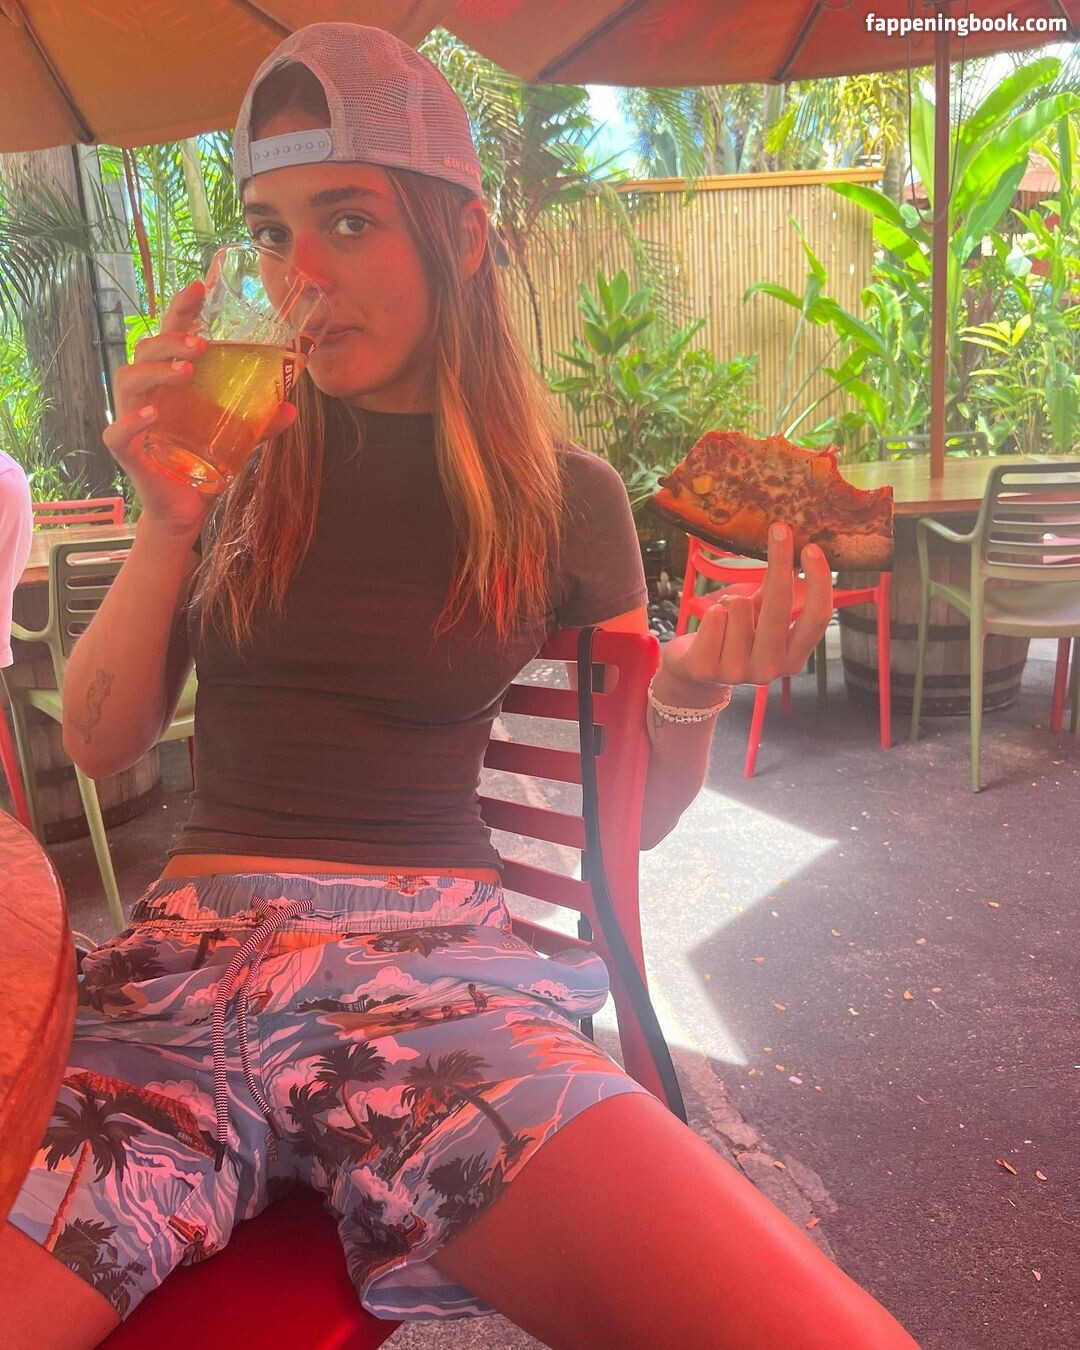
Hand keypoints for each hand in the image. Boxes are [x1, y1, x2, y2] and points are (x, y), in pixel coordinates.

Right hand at [105, 280, 296, 540]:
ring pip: (128, 380)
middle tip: (202, 344)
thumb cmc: (206, 466)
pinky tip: (154, 414)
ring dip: (156, 370)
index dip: (180, 308)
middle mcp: (147, 394)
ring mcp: (133, 420)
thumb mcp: (241, 440)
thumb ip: (261, 423)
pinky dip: (133, 420)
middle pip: (146, 349)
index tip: (199, 286)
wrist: (188, 511)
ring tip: (186, 371)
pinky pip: (118, 432)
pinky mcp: (127, 452)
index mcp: (171, 382)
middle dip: (172, 340)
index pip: (169, 334)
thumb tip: (292, 408)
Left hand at [657, 523, 833, 700]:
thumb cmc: (736, 637)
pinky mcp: (706, 668)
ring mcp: (738, 672)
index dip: (818, 582)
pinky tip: (711, 626)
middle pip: (780, 607)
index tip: (812, 548)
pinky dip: (712, 611)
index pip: (817, 619)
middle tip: (780, 529)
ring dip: (730, 601)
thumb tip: (792, 546)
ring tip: (725, 616)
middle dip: (780, 562)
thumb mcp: (762, 617)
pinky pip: (714, 616)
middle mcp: (770, 669)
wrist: (696, 673)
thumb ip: (777, 592)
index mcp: (793, 657)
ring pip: (740, 606)